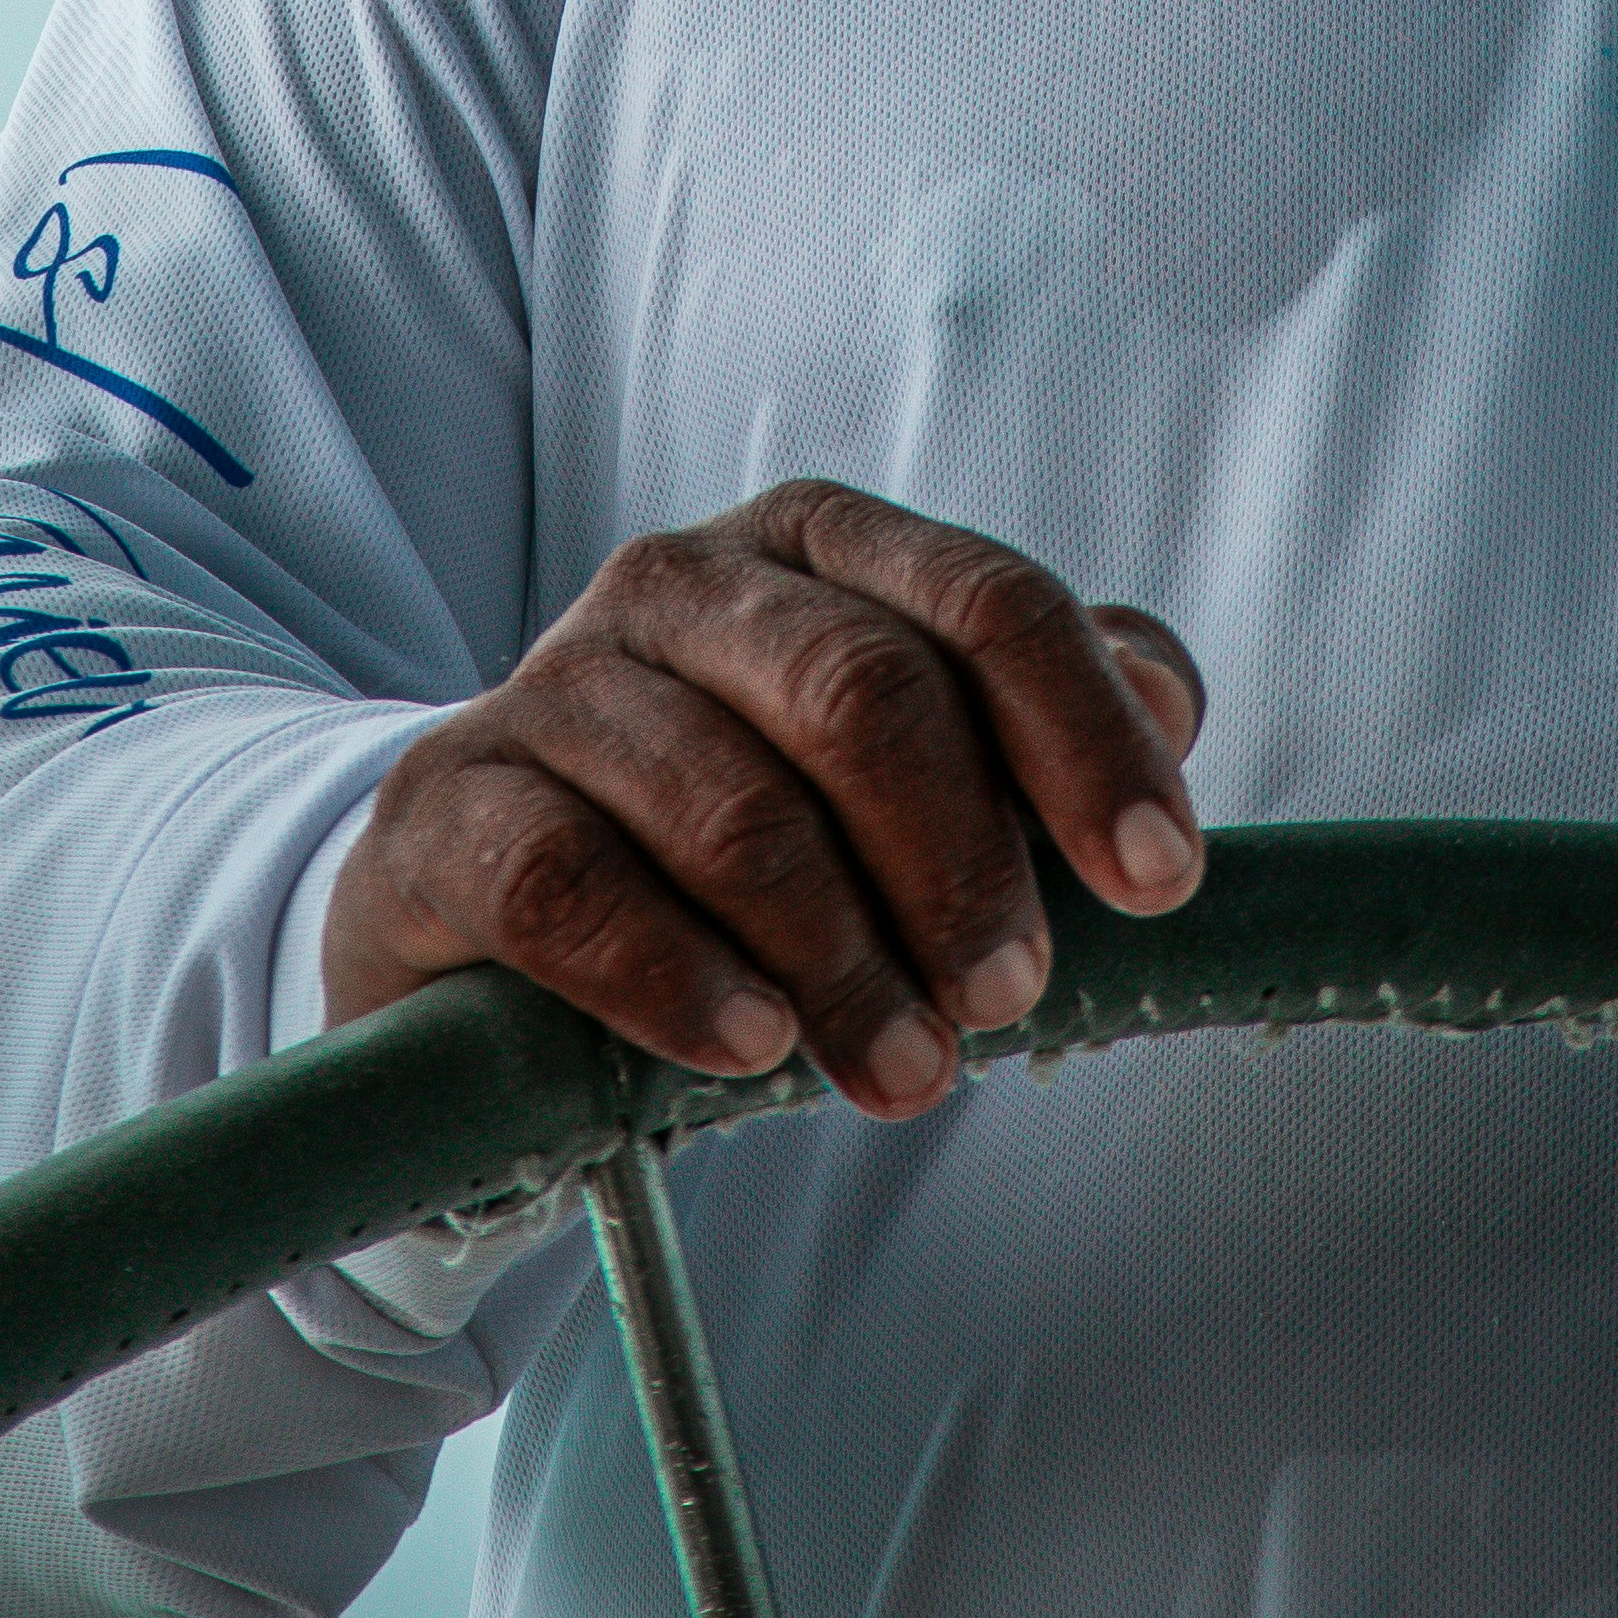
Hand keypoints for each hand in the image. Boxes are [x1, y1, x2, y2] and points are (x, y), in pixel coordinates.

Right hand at [321, 478, 1204, 1115]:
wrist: (493, 905)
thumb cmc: (743, 829)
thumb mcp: (898, 766)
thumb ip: (1036, 716)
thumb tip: (1167, 700)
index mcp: (813, 547)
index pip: (985, 605)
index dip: (1085, 739)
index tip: (1158, 881)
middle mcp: (680, 582)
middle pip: (864, 693)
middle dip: (962, 866)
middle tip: (1010, 1001)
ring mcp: (551, 685)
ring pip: (732, 806)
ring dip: (845, 961)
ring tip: (904, 1070)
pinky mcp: (449, 804)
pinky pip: (571, 883)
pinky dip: (679, 978)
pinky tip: (749, 1045)